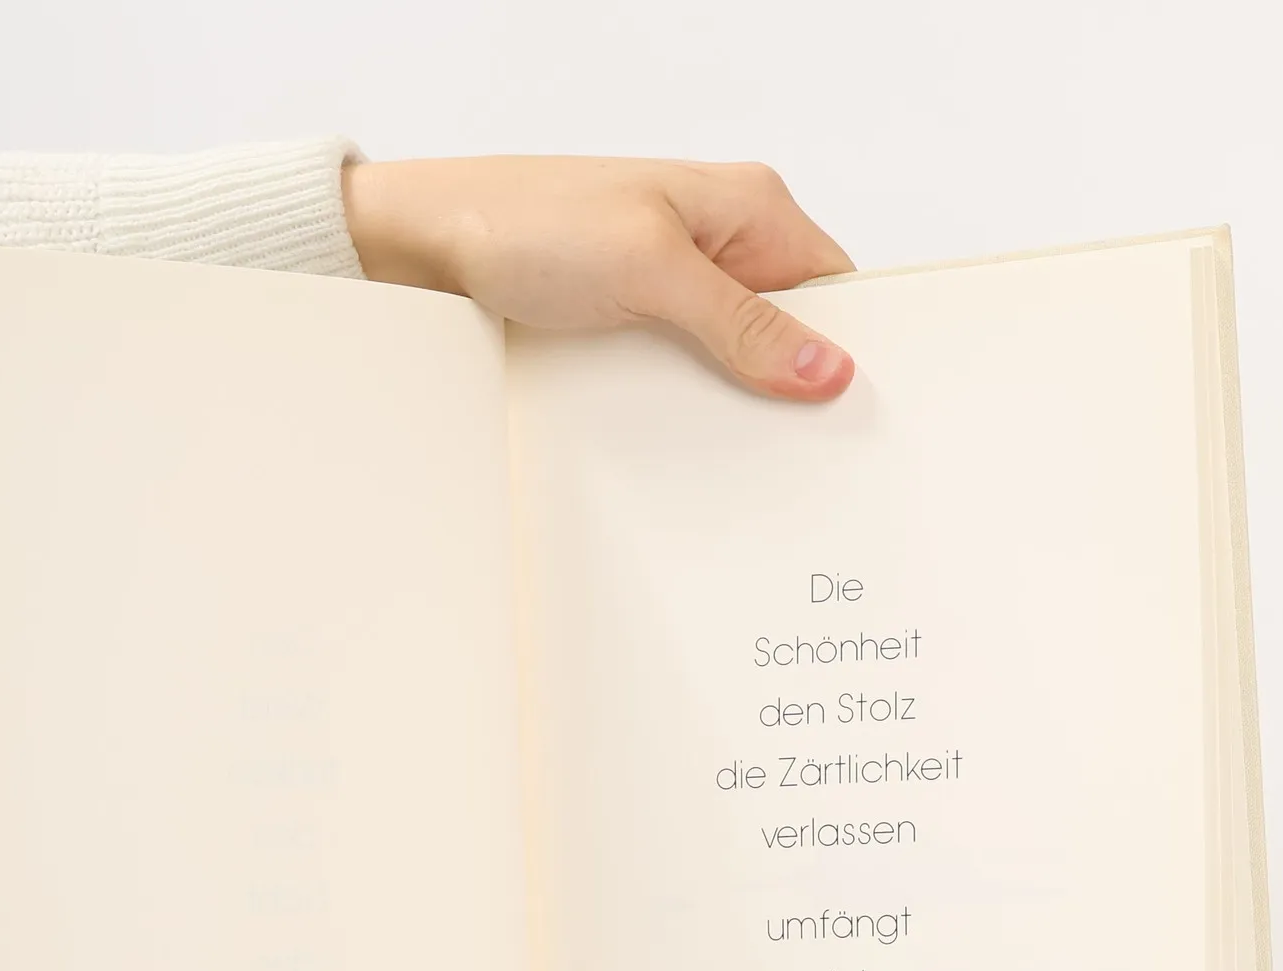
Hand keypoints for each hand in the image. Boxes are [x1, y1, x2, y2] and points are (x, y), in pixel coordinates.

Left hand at [343, 155, 856, 401]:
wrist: (427, 242)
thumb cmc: (527, 224)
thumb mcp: (649, 272)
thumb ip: (741, 323)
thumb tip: (826, 368)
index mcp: (748, 207)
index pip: (835, 287)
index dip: (850, 350)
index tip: (855, 415)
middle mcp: (720, 241)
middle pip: (791, 331)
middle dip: (793, 388)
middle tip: (800, 452)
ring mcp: (676, 282)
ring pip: (737, 359)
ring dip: (735, 403)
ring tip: (739, 451)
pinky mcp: (636, 318)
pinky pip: (686, 370)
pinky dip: (687, 403)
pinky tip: (683, 437)